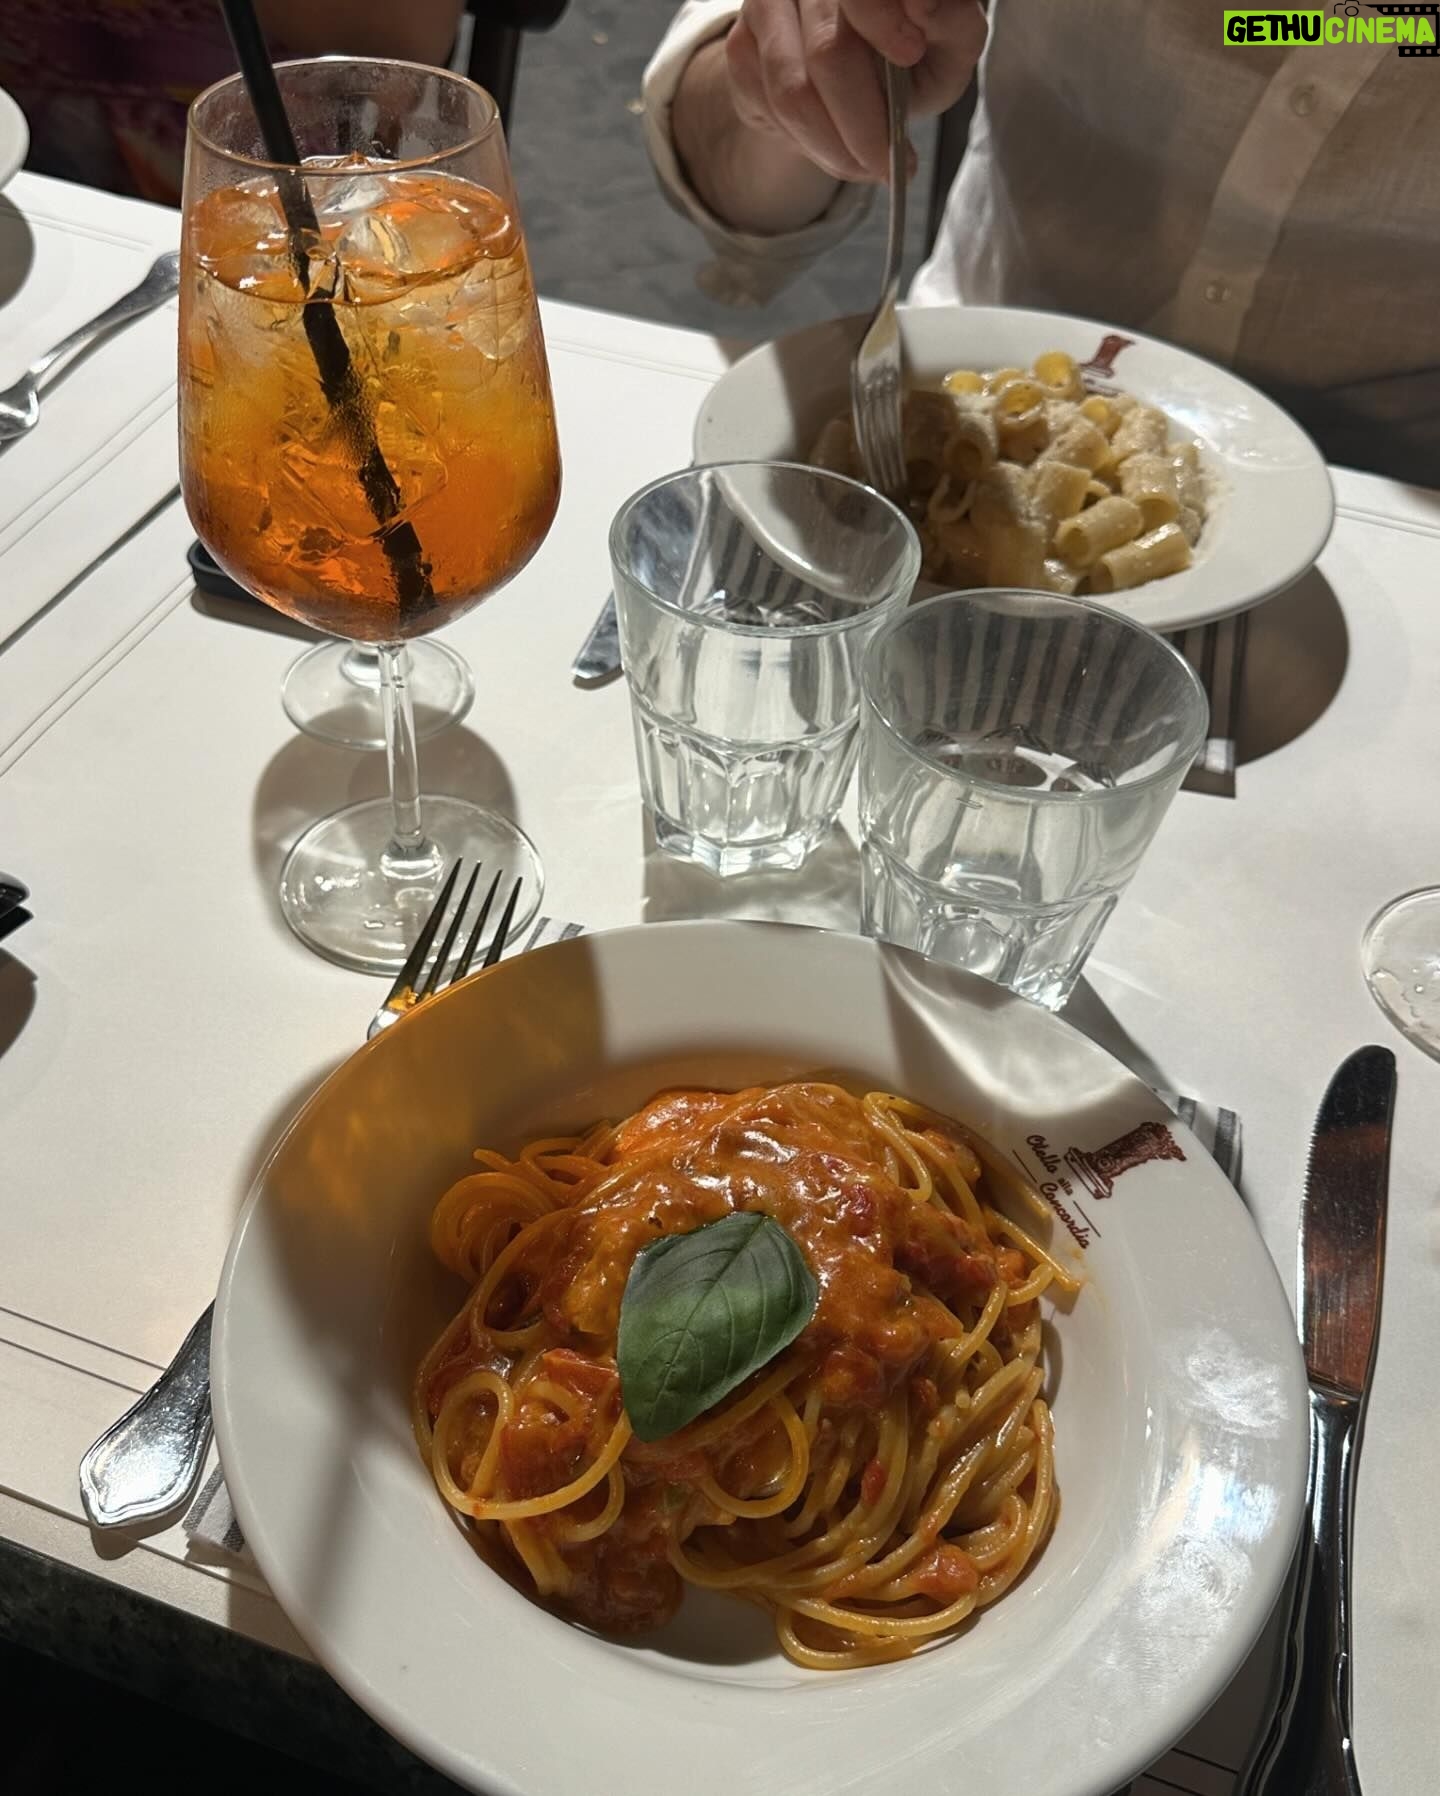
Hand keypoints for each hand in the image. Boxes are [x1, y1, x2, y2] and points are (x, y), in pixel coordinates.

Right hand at [726, 0, 986, 184]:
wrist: (855, 67)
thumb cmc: (910, 54)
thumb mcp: (949, 42)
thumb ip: (952, 22)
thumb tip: (924, 7)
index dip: (882, 19)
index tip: (910, 54)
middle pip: (827, 54)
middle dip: (864, 126)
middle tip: (891, 165)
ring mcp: (764, 7)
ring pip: (790, 94)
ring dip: (834, 149)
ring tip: (866, 166)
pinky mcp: (739, 46)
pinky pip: (767, 110)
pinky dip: (806, 142)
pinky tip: (831, 142)